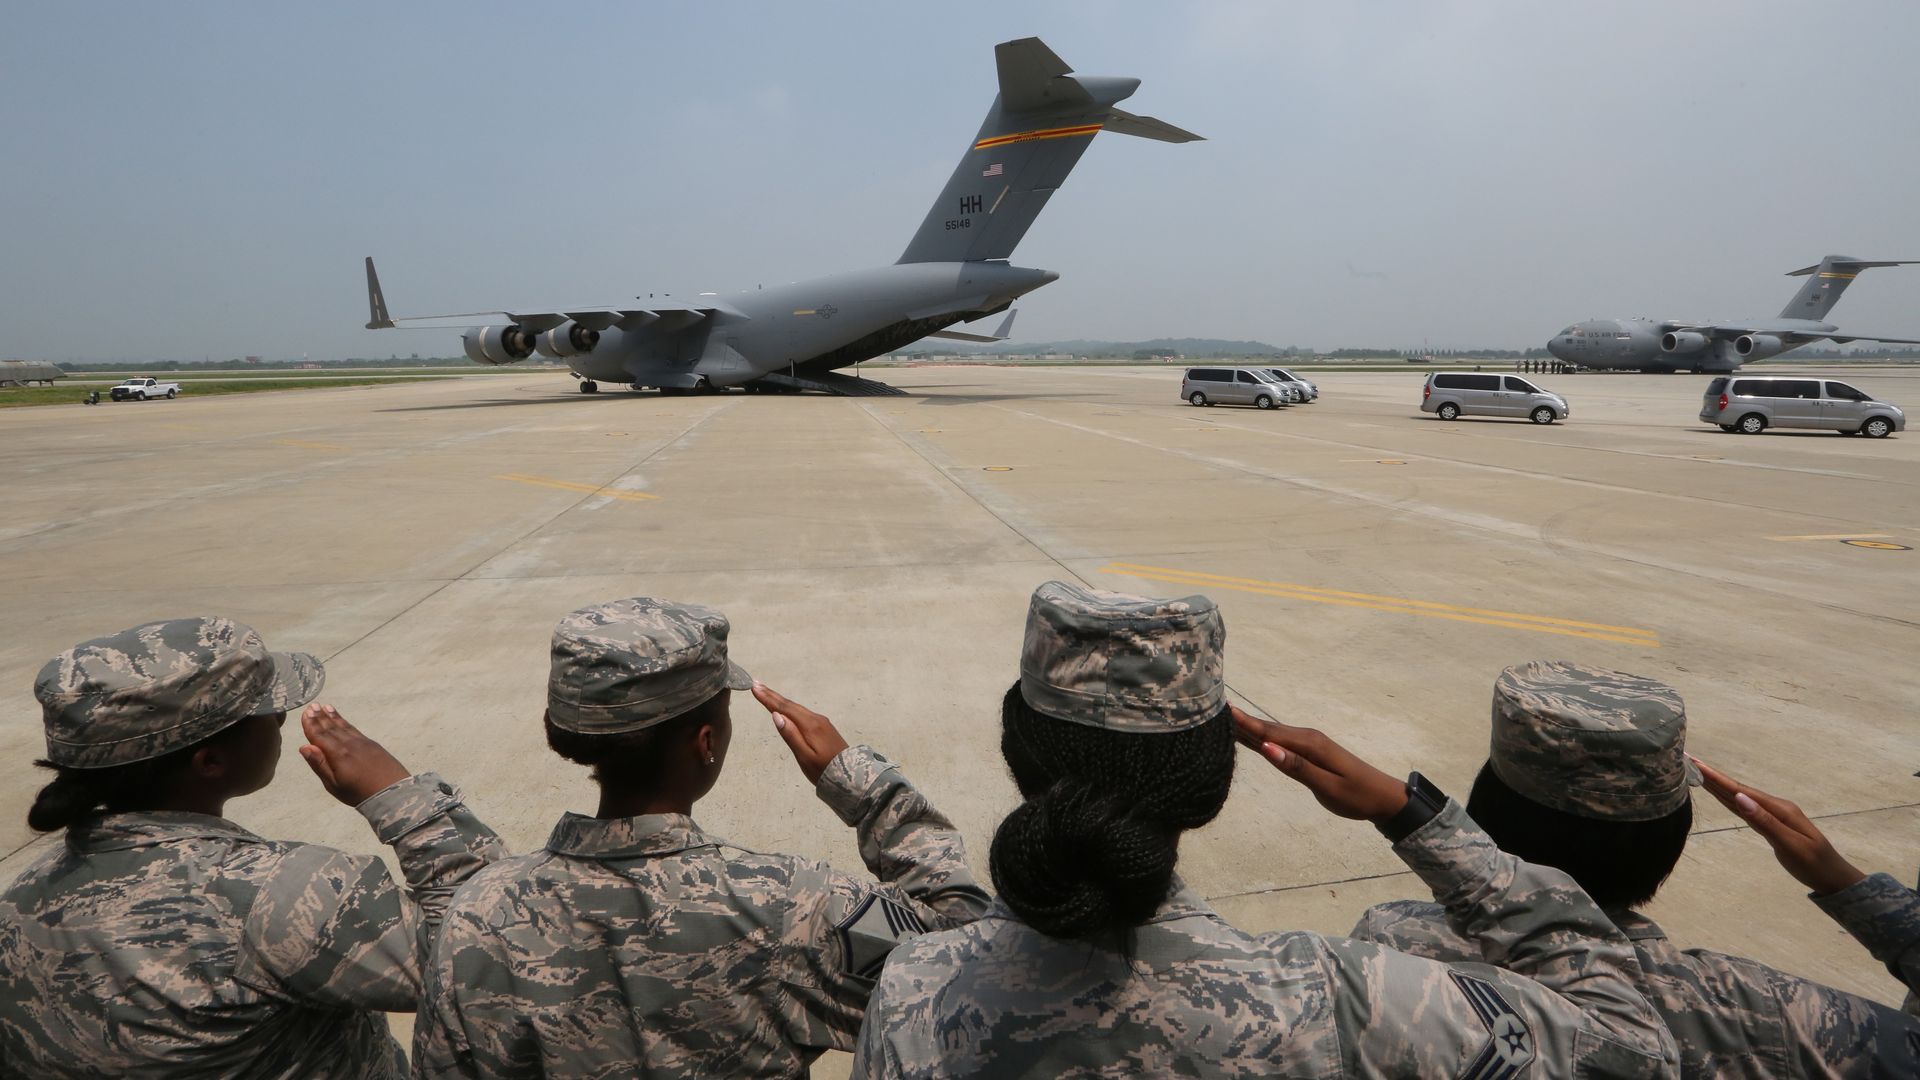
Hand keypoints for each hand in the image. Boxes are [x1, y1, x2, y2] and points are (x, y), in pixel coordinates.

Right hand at [298, 704, 411, 806]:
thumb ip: (319, 764)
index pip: (320, 736)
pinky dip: (346, 723)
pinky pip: (354, 729)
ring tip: (326, 707)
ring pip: (344, 726)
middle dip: (321, 717)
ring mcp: (362, 742)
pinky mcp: (372, 744)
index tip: (306, 713)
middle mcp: (349, 744)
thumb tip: (304, 746)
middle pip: (331, 728)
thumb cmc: (359, 793)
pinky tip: (343, 721)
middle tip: (313, 706)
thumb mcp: (334, 784)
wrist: (392, 791)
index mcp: (337, 754)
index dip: (311, 725)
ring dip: (333, 717)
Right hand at [751, 682, 849, 785]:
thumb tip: (776, 715)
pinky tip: (785, 707)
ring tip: (766, 693)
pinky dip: (790, 707)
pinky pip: (803, 713)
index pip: (784, 708)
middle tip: (756, 684)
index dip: (768, 699)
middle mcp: (815, 719)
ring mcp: (821, 722)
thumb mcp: (804, 756)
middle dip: (772, 695)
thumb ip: (791, 735)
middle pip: (790, 705)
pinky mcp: (824, 727)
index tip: (754, 687)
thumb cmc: (823, 769)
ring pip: (797, 708)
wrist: (850, 774)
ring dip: (780, 700)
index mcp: (809, 725)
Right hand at [1232, 706, 1408, 822]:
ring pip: (1272, 734)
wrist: (1382, 797)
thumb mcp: (1327, 786)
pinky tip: (1249, 737)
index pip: (1270, 732)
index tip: (1222, 709)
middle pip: (1267, 729)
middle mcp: (1306, 738)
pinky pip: (1279, 741)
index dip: (1245, 722)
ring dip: (1248, 727)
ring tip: (1222, 719)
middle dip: (1241, 720)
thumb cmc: (1356, 796)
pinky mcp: (1308, 752)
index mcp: (1309, 745)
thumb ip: (1297, 768)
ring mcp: (1308, 744)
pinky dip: (1261, 737)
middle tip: (1212, 709)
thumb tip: (1267, 748)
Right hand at [1694, 757, 1865, 895]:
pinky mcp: (1772, 824)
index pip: (1742, 791)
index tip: (1697, 764)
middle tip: (1691, 762)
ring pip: (1741, 798)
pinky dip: (1730, 800)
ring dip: (1720, 786)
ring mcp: (1774, 815)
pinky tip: (1721, 795)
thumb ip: (1764, 822)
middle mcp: (1775, 807)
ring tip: (1699, 774)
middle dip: (1714, 777)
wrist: (1833, 878)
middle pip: (1739, 790)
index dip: (1718, 779)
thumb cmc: (1813, 864)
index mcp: (1779, 809)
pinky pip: (1746, 809)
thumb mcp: (1790, 845)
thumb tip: (1739, 798)